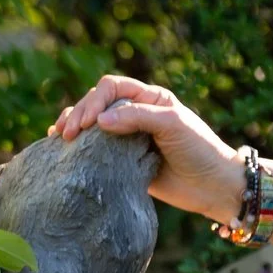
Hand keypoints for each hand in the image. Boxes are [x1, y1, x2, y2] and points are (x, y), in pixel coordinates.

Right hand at [50, 76, 245, 222]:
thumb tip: (100, 120)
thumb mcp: (173, 125)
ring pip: (92, 125)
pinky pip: (96, 149)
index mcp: (150, 98)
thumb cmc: (199, 149)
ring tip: (59, 137)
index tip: (89, 122)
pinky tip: (62, 148)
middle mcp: (136, 113)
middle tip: (68, 134)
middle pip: (97, 104)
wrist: (213, 185)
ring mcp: (127, 137)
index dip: (95, 101)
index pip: (112, 87)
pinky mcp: (123, 160)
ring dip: (74, 126)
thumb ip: (138, 117)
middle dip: (79, 114)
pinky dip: (79, 146)